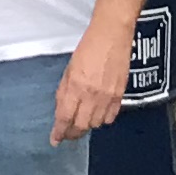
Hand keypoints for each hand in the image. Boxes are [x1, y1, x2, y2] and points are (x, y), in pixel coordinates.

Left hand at [53, 18, 134, 141]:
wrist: (112, 35)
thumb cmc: (89, 46)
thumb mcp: (69, 69)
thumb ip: (65, 91)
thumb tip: (62, 109)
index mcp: (76, 86)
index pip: (65, 117)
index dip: (59, 132)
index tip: (55, 139)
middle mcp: (92, 95)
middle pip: (81, 126)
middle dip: (72, 132)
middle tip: (67, 133)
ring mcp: (108, 96)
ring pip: (96, 124)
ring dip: (87, 125)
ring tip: (82, 121)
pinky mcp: (120, 95)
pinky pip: (110, 117)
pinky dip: (102, 119)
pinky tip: (97, 114)